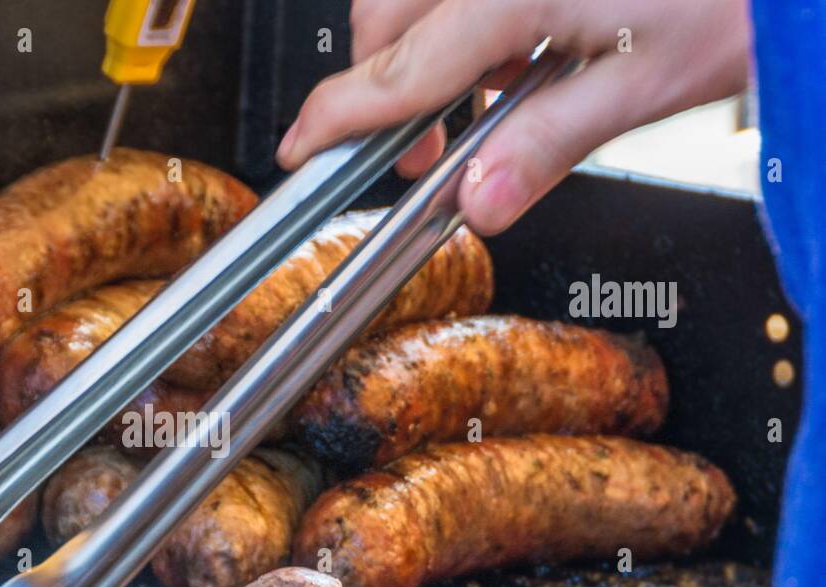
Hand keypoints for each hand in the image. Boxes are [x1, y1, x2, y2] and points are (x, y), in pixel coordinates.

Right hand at [277, 0, 751, 233]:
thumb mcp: (653, 84)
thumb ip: (549, 144)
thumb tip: (480, 202)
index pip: (397, 72)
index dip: (337, 118)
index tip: (298, 149)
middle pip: (384, 21)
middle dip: (385, 87)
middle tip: (427, 149)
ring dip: (428, 46)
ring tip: (496, 88)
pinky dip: (467, 12)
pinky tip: (525, 37)